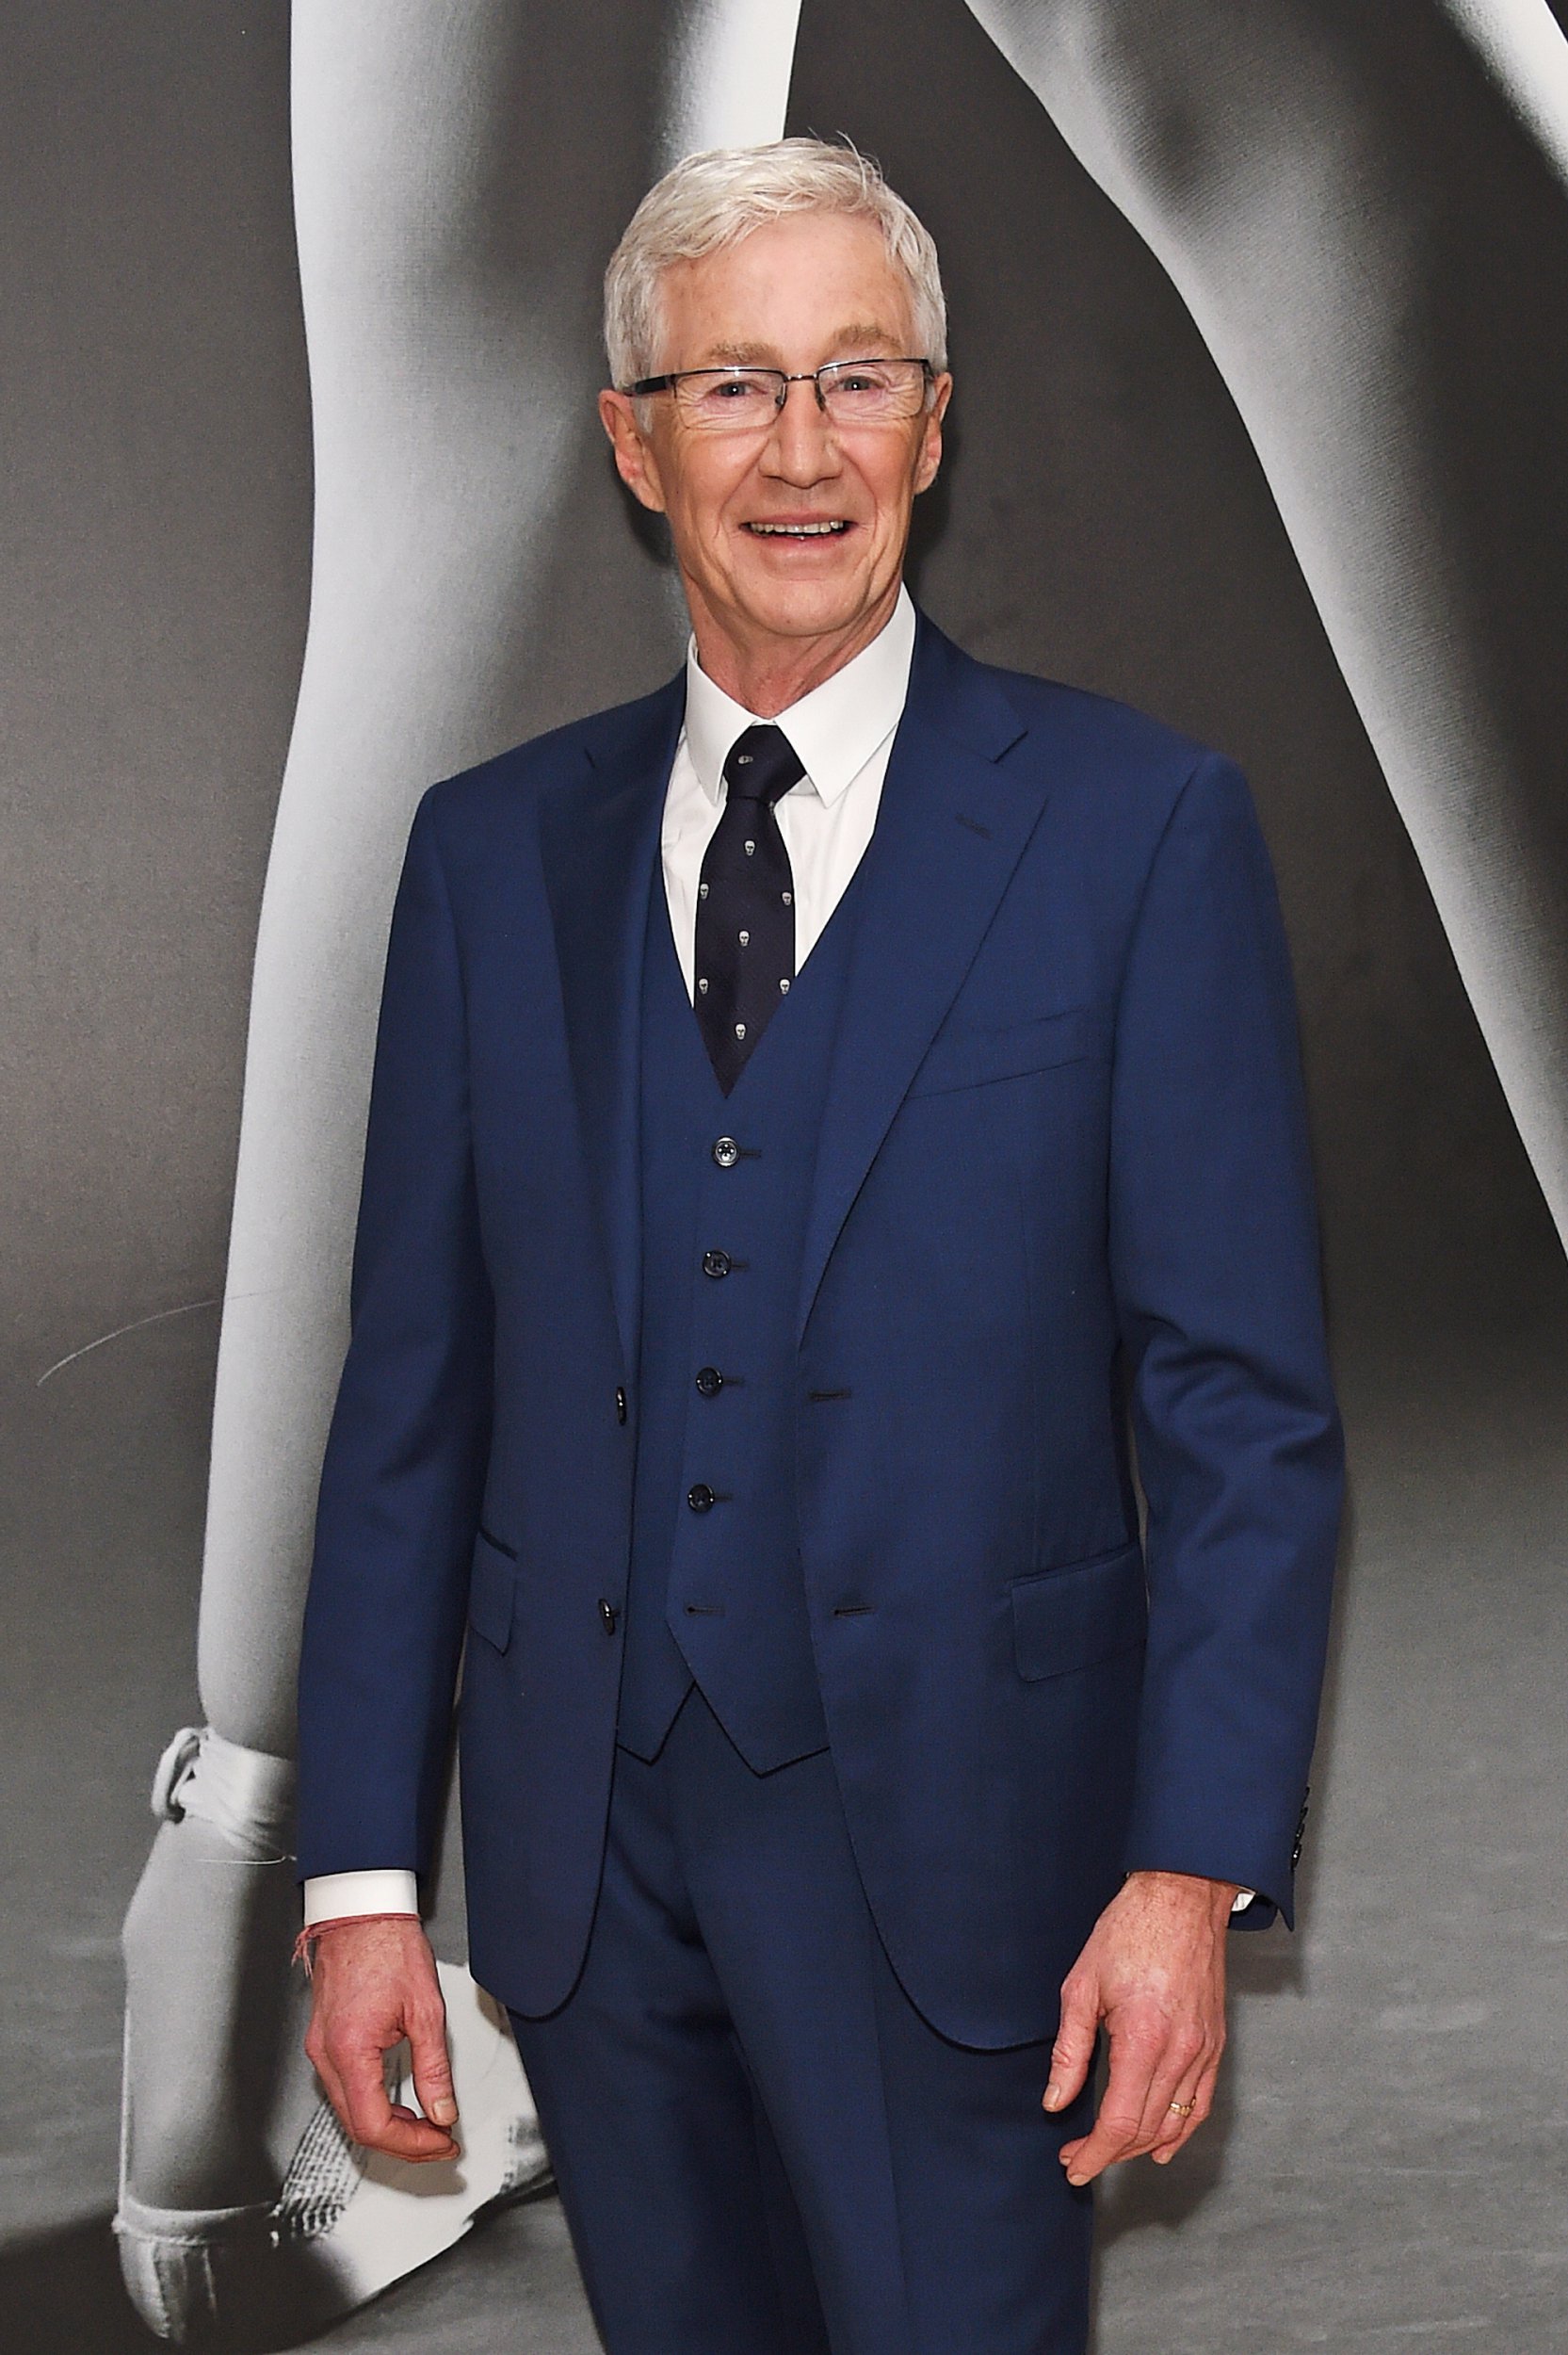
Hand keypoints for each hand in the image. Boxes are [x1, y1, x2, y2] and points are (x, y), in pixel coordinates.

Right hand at [303, 1915, 460, 2162]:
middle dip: (402, 2143)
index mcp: (350, 2049)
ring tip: (426, 2126)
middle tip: (439, 2141)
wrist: (361, 1912)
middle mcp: (326, 2054)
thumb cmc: (389, 1946)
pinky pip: (344, 2090)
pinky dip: (372, 2104)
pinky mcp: (322, 2041)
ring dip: (387, 2126)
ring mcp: (319, 2048)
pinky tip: (398, 2103)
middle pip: (358, 2126)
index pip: (374, 2125)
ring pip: (348, 2112)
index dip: (412, 2144)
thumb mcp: (425, 2009)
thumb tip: (442, 2110)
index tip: (441, 2142)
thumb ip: (434, 2068)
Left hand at [1043, 1869, 1233, 2183]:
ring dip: (1141, 2146)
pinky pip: (1201, 2103)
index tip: (1073, 2166)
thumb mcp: (1082, 1986)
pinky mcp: (1216, 2044)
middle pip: (1147, 2129)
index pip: (1120, 2122)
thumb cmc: (1129, 1932)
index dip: (1095, 2154)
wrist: (1181, 1897)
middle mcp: (1181, 2053)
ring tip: (1109, 2151)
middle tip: (1077, 2156)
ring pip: (1175, 2122)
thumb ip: (1069, 2052)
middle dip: (1110, 2153)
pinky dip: (1181, 2131)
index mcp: (1143, 2039)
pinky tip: (1162, 2145)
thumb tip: (1055, 2102)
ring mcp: (1204, 2051)